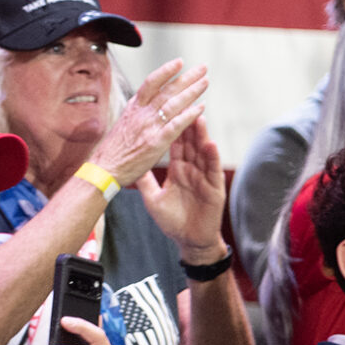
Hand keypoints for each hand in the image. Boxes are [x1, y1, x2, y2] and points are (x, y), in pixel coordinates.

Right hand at [92, 58, 208, 186]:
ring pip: (174, 104)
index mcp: (134, 109)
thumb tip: (148, 102)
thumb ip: (138, 113)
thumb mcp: (123, 124)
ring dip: (192, 91)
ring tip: (205, 82)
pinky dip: (189, 115)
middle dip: (187, 77)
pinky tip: (201, 107)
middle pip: (167, 90)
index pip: (151, 83)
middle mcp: (142, 114)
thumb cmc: (113, 151)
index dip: (166, 71)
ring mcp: (149, 127)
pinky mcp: (155, 142)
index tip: (179, 62)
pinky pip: (176, 125)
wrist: (103, 169)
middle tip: (202, 68)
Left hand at [138, 111, 227, 260]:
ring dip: (201, 135)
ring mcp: (204, 178)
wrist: (189, 241)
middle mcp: (193, 170)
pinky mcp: (215, 189)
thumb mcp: (153, 198)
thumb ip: (145, 181)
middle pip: (190, 142)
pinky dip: (212, 158)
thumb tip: (130, 165)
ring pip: (203, 152)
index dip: (173, 127)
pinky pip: (213, 170)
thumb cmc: (173, 221)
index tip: (168, 109)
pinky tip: (210, 145)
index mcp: (179, 170)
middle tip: (185, 104)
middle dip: (188, 123)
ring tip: (199, 117)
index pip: (176, 144)